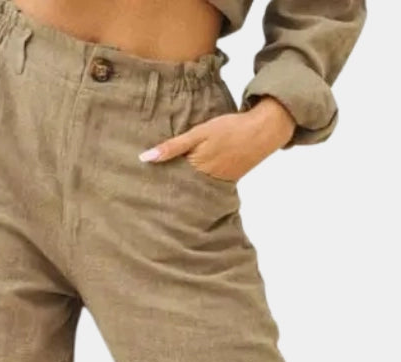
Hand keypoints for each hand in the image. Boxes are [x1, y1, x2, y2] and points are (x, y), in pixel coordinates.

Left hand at [138, 96, 295, 182]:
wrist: (262, 132)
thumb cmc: (228, 128)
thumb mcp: (199, 133)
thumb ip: (173, 146)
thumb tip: (145, 158)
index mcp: (195, 170)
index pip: (168, 180)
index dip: (155, 183)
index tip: (138, 187)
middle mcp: (204, 182)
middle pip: (179, 188)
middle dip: (164, 190)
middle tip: (143, 194)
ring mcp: (215, 184)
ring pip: (192, 189)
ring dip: (179, 189)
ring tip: (159, 193)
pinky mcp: (225, 181)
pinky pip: (205, 187)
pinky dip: (195, 186)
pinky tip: (186, 186)